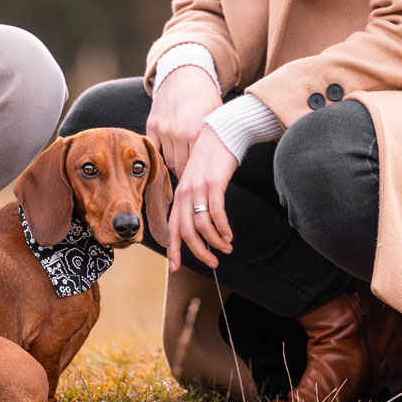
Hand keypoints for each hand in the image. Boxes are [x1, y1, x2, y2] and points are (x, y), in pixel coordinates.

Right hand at [149, 64, 220, 174]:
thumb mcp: (215, 118)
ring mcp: (164, 129)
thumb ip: (213, 142)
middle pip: (181, 167)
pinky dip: (159, 157)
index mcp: (198, 132)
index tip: (201, 182)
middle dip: (187, 175)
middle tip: (191, 180)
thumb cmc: (205, 96)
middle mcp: (179, 133)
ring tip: (182, 170)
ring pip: (167, 161)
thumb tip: (217, 166)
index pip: (197, 166)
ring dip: (174, 167)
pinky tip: (167, 160)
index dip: (199, 176)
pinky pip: (153, 149)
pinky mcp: (152, 124)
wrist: (185, 74)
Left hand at [167, 130, 239, 272]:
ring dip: (215, 242)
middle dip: (199, 252)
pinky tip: (229, 235)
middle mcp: (185, 193)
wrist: (221, 133)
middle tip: (213, 263)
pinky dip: (223, 228)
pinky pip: (216, 213)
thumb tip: (197, 222)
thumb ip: (193, 199)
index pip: (171, 228)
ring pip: (202, 226)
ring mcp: (199, 188)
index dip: (173, 249)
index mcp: (179, 195)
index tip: (175, 267)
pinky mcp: (213, 184)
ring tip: (226, 248)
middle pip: (186, 232)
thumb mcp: (196, 179)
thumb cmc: (211, 158)